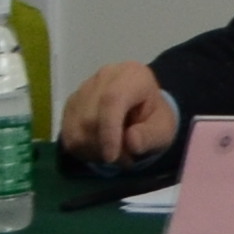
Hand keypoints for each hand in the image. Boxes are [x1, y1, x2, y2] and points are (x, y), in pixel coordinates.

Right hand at [58, 62, 179, 162]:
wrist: (142, 111)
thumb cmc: (154, 118)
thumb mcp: (163, 129)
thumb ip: (150, 135)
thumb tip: (131, 142)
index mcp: (132, 75)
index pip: (112, 99)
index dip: (108, 130)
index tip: (112, 156)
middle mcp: (104, 77)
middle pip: (91, 118)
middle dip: (104, 147)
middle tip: (125, 159)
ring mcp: (83, 89)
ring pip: (77, 128)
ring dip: (94, 151)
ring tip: (116, 154)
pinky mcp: (71, 104)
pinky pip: (69, 135)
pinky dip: (84, 150)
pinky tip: (101, 150)